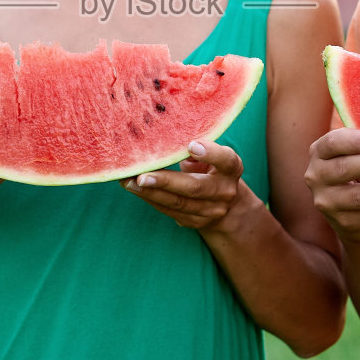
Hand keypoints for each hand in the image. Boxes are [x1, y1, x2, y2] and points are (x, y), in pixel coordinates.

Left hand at [121, 140, 250, 230]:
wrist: (226, 205)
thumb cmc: (212, 168)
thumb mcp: (212, 156)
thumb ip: (197, 149)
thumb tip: (167, 138)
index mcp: (231, 169)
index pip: (226, 160)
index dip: (210, 153)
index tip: (191, 145)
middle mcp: (224, 191)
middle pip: (194, 188)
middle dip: (166, 181)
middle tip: (141, 175)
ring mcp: (211, 210)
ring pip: (177, 203)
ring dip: (150, 192)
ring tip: (127, 182)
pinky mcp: (196, 222)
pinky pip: (169, 210)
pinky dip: (150, 199)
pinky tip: (134, 189)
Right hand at [303, 129, 359, 243]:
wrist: (350, 212)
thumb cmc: (357, 174)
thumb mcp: (356, 156)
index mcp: (319, 153)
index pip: (332, 143)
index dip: (354, 141)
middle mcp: (316, 177)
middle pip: (342, 169)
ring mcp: (326, 202)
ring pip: (357, 196)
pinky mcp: (343, 221)